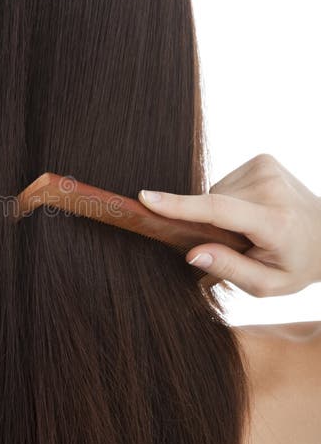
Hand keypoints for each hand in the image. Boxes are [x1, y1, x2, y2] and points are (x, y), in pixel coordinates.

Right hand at [138, 153, 320, 296]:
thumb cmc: (296, 264)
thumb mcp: (267, 284)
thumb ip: (228, 269)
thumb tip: (191, 253)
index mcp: (273, 222)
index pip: (218, 210)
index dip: (179, 206)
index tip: (147, 199)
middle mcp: (271, 188)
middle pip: (212, 205)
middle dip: (212, 227)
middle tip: (243, 244)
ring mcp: (267, 168)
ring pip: (215, 193)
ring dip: (222, 213)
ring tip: (252, 228)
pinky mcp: (262, 159)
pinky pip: (224, 183)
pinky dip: (230, 199)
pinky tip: (253, 210)